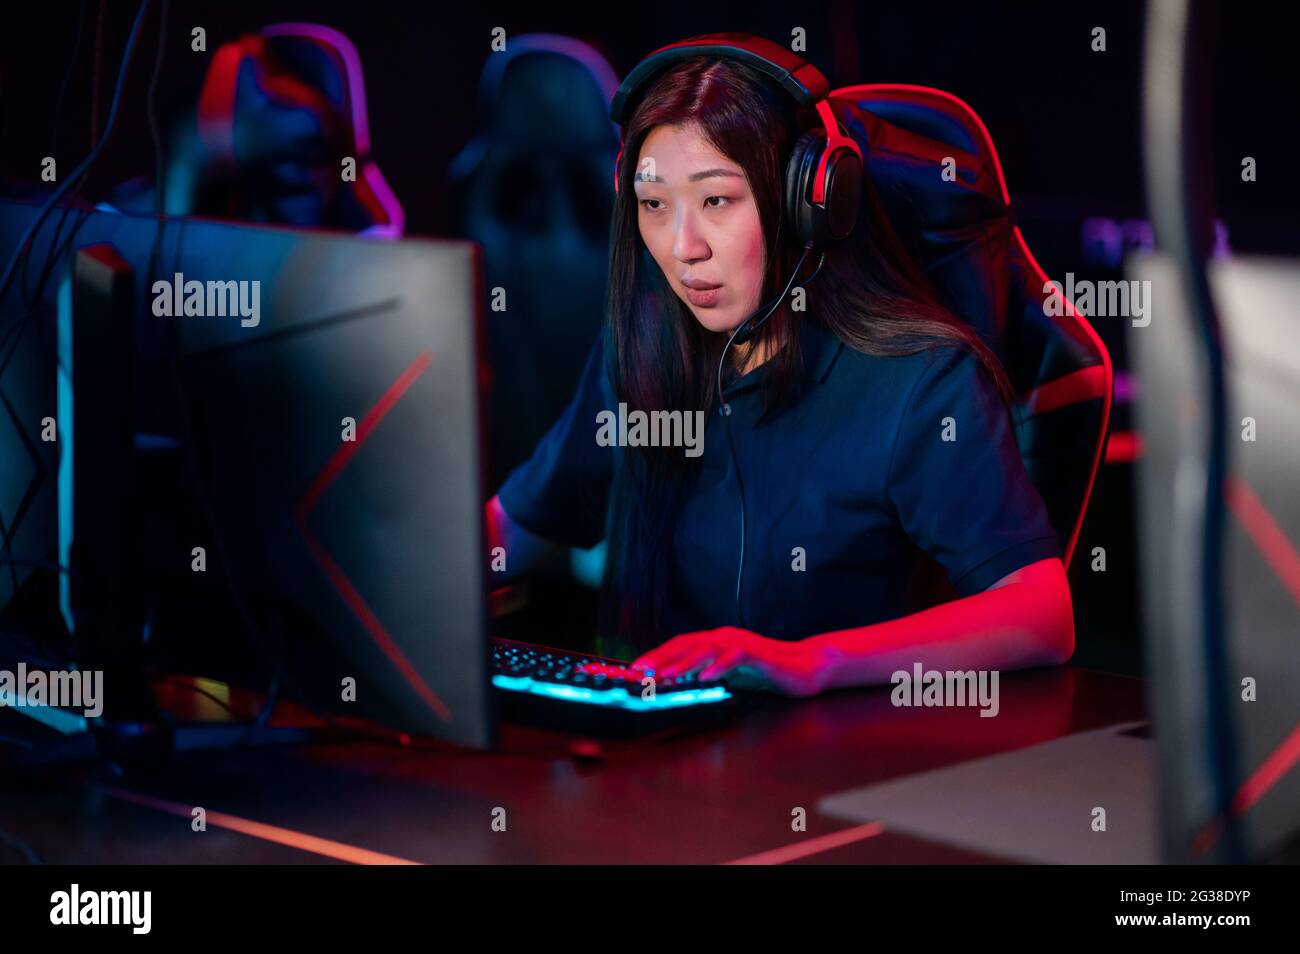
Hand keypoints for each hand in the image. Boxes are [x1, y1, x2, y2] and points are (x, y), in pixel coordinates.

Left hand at [630, 627, 830, 697]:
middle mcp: (724, 638)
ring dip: (683, 663)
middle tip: (640, 671)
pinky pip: (735, 657)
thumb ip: (706, 678)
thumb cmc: (764, 674)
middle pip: (686, 644)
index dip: (656, 656)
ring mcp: (740, 643)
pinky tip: (705, 677)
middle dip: (661, 658)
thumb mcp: (729, 677)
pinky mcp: (757, 653)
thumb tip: (676, 688)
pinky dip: (719, 667)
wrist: (804, 668)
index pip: (679, 646)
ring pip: (706, 649)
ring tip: (665, 675)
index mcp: (715, 642)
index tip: (634, 669)